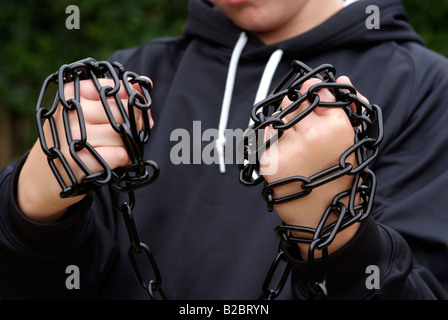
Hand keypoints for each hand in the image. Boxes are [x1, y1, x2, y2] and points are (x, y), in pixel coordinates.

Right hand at [17, 78, 152, 222]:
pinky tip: (116, 160)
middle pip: (122, 113)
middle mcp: (69, 112)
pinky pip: (120, 154)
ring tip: (117, 148)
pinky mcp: (79, 162)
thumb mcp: (86, 112)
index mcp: (72, 93)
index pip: (115, 89)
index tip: (134, 111)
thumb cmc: (73, 139)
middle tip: (132, 133)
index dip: (132, 101)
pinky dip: (125, 159)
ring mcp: (73, 137)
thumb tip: (143, 83)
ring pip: (123, 135)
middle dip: (136, 124)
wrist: (42, 177)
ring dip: (129, 144)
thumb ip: (116, 97)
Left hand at [260, 76, 366, 257]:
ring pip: (277, 116)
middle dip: (296, 107)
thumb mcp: (351, 141)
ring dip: (284, 124)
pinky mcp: (269, 160)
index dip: (313, 93)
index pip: (316, 90)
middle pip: (292, 101)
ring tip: (297, 144)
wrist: (324, 217)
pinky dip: (273, 140)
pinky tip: (287, 154)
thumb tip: (342, 80)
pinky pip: (265, 136)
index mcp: (336, 126)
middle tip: (303, 126)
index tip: (312, 98)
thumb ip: (346, 108)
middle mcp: (310, 133)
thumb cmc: (339, 176)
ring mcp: (288, 147)